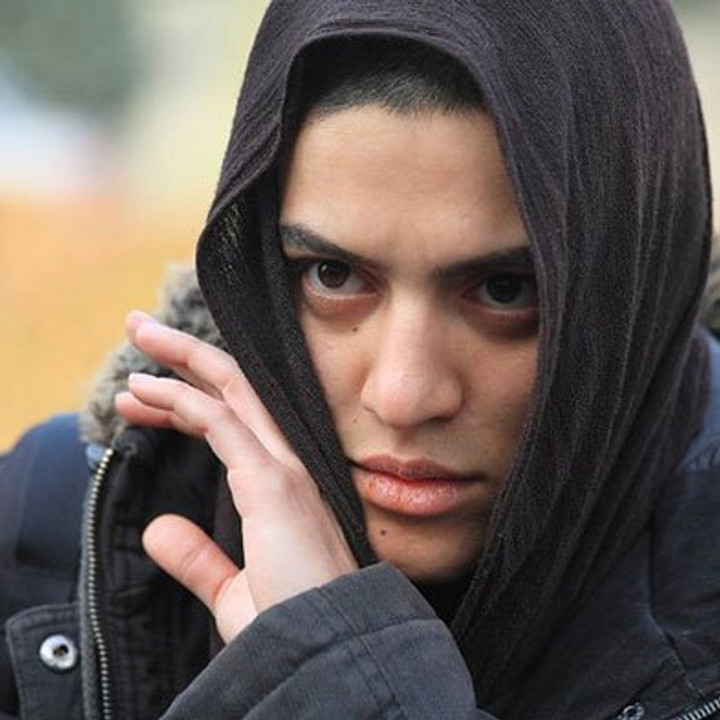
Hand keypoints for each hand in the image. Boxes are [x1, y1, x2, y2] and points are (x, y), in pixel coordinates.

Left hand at [115, 311, 357, 641]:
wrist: (328, 652)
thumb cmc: (293, 628)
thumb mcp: (234, 591)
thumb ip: (199, 559)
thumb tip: (157, 530)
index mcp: (281, 489)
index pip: (230, 421)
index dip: (183, 399)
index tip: (142, 393)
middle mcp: (287, 466)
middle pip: (233, 388)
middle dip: (184, 355)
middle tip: (141, 329)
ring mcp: (283, 470)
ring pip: (230, 390)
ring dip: (179, 361)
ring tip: (139, 334)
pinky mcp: (273, 484)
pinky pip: (223, 424)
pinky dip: (184, 400)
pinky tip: (148, 391)